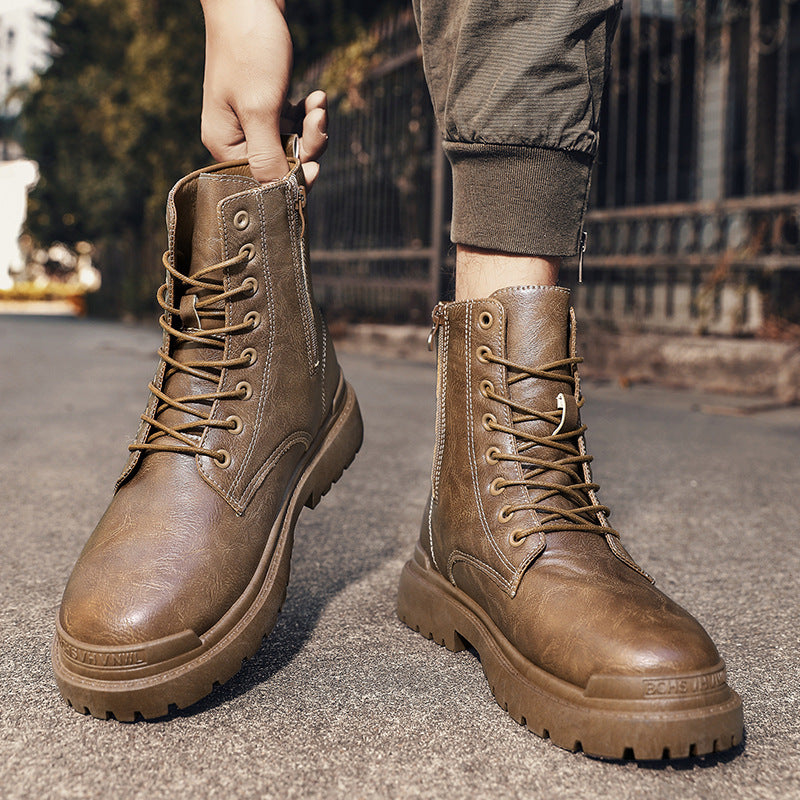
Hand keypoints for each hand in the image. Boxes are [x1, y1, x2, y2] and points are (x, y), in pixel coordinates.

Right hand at [200, 0, 327, 185]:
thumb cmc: (248, 47)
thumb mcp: (259, 108)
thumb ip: (267, 156)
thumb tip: (275, 196)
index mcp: (225, 145)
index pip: (262, 182)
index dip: (291, 180)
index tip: (314, 169)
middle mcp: (236, 138)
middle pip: (281, 166)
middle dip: (307, 148)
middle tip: (317, 122)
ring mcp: (253, 122)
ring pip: (293, 146)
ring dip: (312, 129)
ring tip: (318, 103)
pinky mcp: (267, 106)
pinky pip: (294, 125)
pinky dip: (308, 114)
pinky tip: (315, 96)